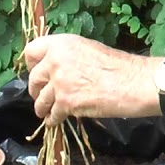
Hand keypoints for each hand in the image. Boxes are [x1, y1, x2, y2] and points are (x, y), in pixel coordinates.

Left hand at [24, 34, 148, 124]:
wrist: (133, 83)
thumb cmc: (119, 66)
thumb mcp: (89, 49)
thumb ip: (68, 56)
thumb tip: (58, 68)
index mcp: (62, 44)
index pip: (31, 52)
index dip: (32, 65)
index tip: (36, 72)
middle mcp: (55, 61)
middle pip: (34, 79)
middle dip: (36, 89)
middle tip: (41, 95)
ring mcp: (59, 82)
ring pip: (41, 99)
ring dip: (42, 107)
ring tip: (46, 112)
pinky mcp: (65, 103)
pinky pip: (52, 114)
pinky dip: (53, 119)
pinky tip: (55, 121)